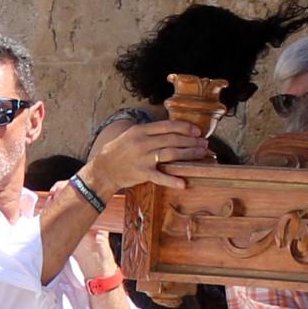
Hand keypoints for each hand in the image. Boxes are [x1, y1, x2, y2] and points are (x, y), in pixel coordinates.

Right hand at [81, 116, 211, 203]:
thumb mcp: (132, 135)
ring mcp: (143, 158)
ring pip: (171, 154)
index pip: (167, 126)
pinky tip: (184, 183)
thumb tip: (172, 130)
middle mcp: (142, 142)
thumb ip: (150, 132)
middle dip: (191, 140)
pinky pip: (160, 177)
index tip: (197, 131)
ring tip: (201, 154)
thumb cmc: (119, 151)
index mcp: (140, 130)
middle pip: (172, 139)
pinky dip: (173, 180)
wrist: (103, 169)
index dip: (185, 127)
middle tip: (204, 143)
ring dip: (189, 154)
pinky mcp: (142, 173)